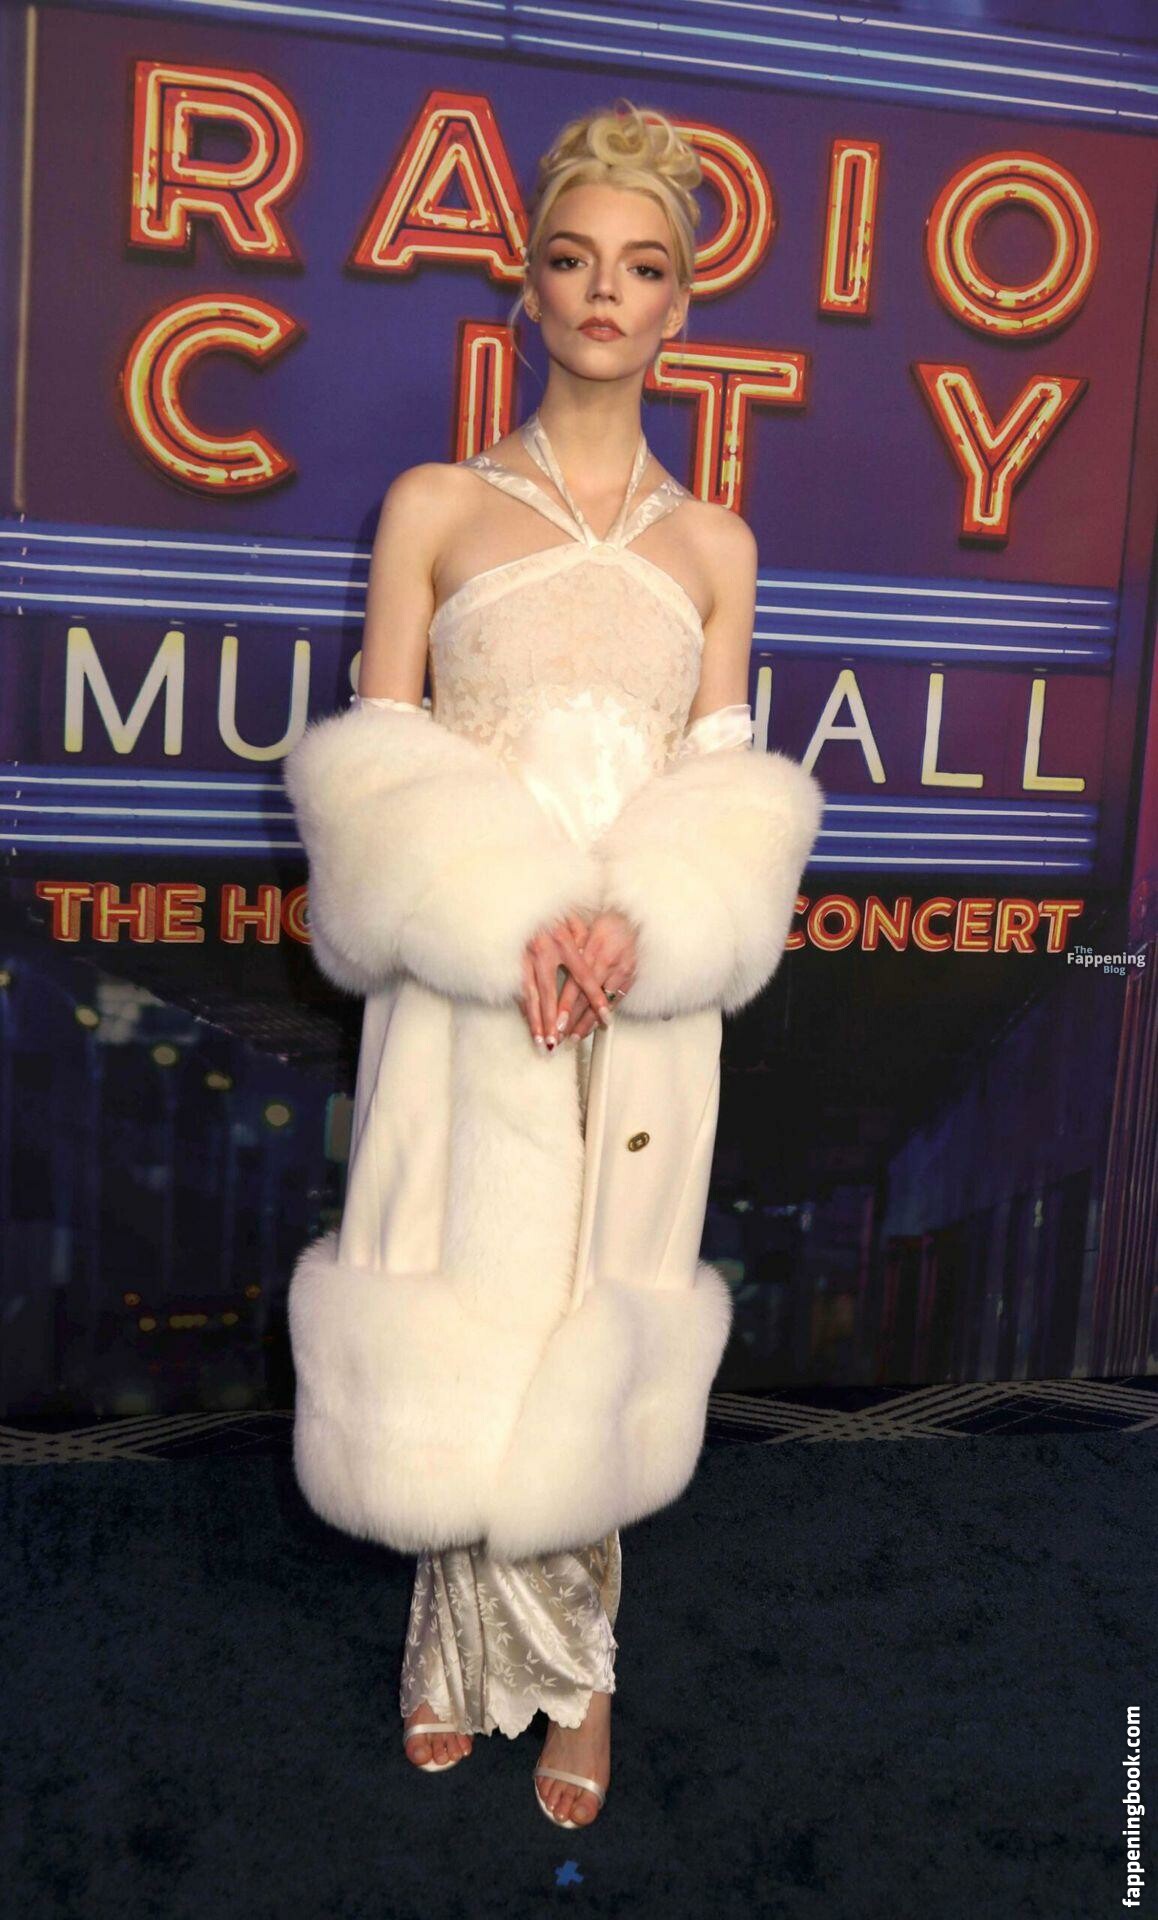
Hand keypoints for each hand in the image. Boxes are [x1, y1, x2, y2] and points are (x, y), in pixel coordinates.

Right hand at [518, 910, 603, 1050]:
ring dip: (536, 1021)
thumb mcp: (570, 918)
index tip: (606, 1016)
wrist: (516, 899)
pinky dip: (525, 1009)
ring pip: (531, 995)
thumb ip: (582, 939)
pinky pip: (519, 989)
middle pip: (551, 992)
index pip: (583, 974)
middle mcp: (543, 951)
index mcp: (563, 941)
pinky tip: (531, 1024)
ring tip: (543, 1042)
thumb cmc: (548, 909)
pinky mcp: (511, 961)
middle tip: (560, 1041)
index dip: (595, 997)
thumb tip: (591, 962)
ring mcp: (524, 958)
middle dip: (555, 1020)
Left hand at [554, 910, 637, 1040]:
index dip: (563, 1006)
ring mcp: (621, 971)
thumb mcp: (582, 928)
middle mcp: (607, 962)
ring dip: (588, 1022)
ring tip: (576, 1037)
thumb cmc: (604, 922)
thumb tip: (548, 969)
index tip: (553, 1023)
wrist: (632, 916)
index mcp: (592, 949)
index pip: (574, 984)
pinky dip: (606, 1014)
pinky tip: (598, 1025)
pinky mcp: (631, 976)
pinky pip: (617, 999)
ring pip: (602, 1003)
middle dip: (572, 1021)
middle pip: (586, 998)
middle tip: (559, 1037)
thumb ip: (568, 951)